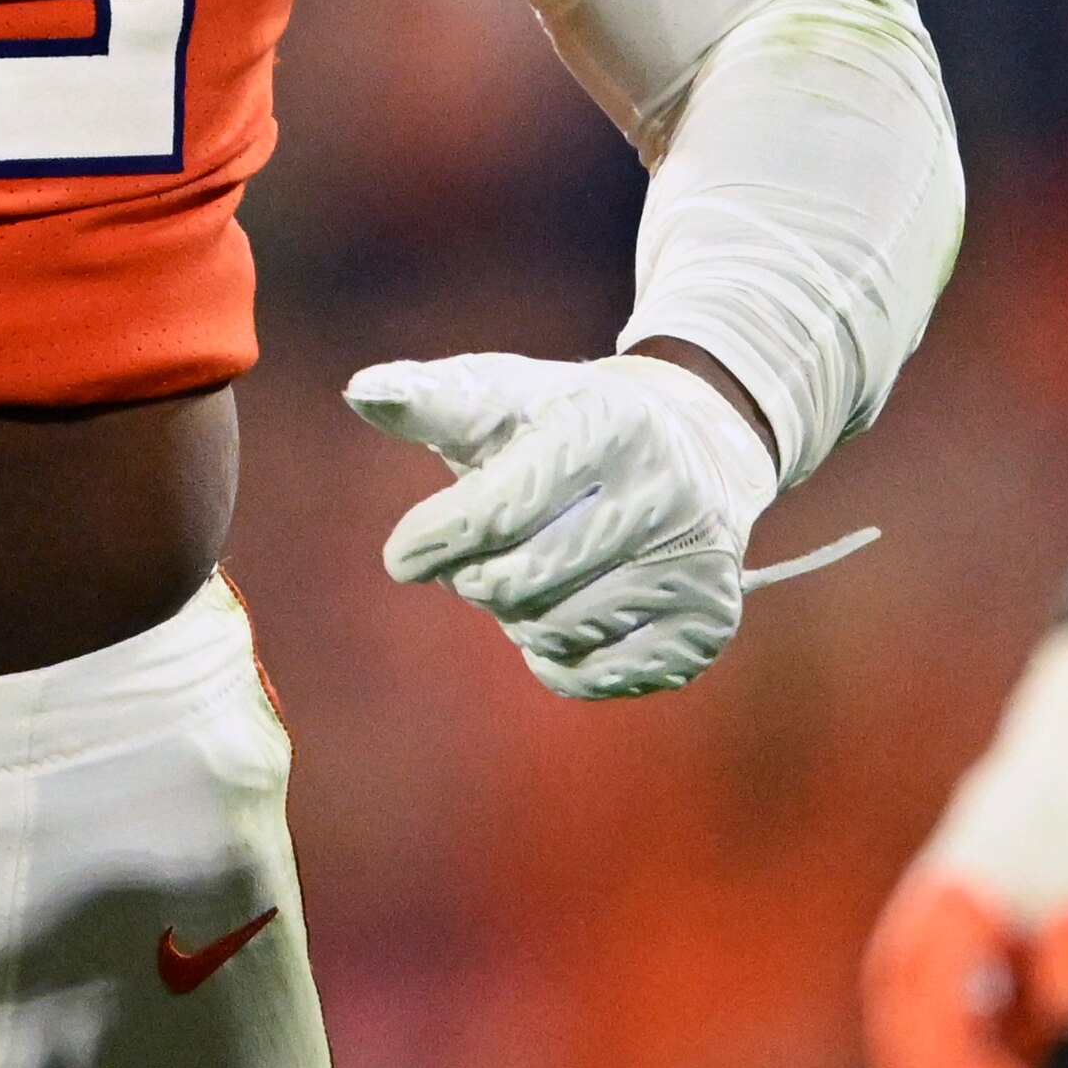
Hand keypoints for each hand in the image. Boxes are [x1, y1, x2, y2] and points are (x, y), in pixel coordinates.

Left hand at [347, 350, 772, 698]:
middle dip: (473, 580)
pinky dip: (555, 658)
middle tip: (469, 564)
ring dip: (514, 616)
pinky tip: (561, 612)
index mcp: (608, 426)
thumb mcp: (505, 395)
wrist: (695, 450)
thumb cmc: (568, 423)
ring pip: (554, 631)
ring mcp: (695, 565)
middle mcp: (665, 495)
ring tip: (525, 576)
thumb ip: (431, 399)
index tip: (402, 556)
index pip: (497, 509)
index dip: (433, 540)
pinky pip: (596, 675)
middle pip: (520, 581)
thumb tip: (361, 392)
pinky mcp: (706, 625)